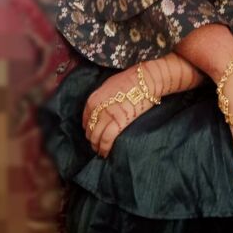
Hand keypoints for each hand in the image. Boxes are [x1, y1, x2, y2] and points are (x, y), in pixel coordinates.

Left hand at [83, 51, 206, 157]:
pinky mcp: (119, 123)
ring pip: (96, 137)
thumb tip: (100, 108)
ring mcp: (107, 116)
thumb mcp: (109, 85)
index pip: (86, 119)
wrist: (146, 80)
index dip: (89, 128)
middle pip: (90, 129)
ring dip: (97, 146)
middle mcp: (97, 108)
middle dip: (92, 138)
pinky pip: (107, 139)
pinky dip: (104, 148)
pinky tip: (105, 153)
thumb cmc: (131, 79)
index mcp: (93, 98)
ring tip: (100, 151)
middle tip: (96, 144)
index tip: (92, 132)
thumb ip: (102, 98)